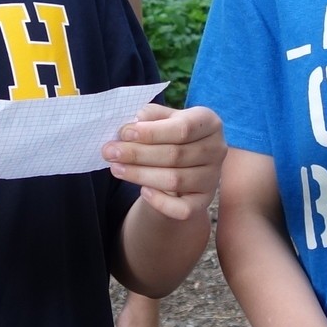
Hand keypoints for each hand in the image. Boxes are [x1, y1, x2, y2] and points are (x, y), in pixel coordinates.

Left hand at [102, 104, 224, 220]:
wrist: (181, 164)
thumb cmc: (168, 135)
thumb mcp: (161, 119)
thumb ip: (149, 117)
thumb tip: (132, 124)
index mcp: (209, 122)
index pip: (182, 128)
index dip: (151, 132)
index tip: (124, 133)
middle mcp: (217, 149)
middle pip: (175, 155)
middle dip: (137, 154)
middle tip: (109, 152)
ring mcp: (212, 178)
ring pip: (174, 180)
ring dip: (140, 175)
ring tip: (116, 168)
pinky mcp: (204, 201)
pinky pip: (183, 209)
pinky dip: (161, 202)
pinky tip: (143, 191)